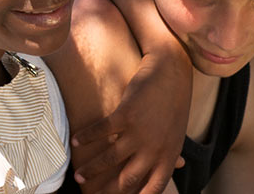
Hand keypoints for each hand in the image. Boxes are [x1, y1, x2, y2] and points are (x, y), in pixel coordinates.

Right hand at [71, 50, 190, 193]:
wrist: (171, 71)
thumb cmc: (174, 102)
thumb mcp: (179, 131)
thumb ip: (174, 151)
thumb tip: (179, 167)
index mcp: (169, 156)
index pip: (153, 187)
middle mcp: (155, 149)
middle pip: (127, 180)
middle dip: (107, 191)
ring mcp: (140, 133)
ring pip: (109, 159)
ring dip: (90, 170)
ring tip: (78, 176)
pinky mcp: (126, 115)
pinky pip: (100, 132)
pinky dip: (85, 137)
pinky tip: (74, 141)